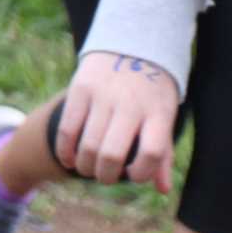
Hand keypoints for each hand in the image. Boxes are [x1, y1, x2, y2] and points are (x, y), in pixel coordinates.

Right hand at [54, 52, 180, 190]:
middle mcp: (131, 103)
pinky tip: (69, 159)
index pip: (152, 153)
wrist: (133, 42)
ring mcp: (104, 94)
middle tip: (104, 177)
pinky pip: (68, 127)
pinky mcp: (81, 87)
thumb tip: (162, 190)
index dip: (140, 173)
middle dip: (105, 176)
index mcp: (159, 113)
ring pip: (88, 144)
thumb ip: (164, 152)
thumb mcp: (166, 115)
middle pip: (113, 154)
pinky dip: (65, 150)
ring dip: (85, 166)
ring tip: (87, 169)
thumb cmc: (153, 90)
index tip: (133, 176)